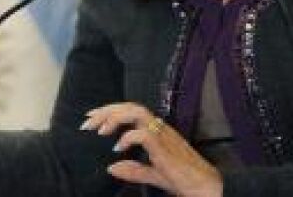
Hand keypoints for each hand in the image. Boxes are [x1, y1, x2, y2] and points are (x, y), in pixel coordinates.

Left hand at [82, 102, 222, 196]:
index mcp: (156, 130)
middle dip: (106, 111)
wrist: (205, 186)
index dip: (109, 110)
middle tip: (87, 122)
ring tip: (100, 130)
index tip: (91, 117)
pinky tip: (117, 148)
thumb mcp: (152, 174)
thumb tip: (111, 168)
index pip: (130, 110)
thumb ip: (133, 170)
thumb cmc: (182, 178)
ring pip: (136, 112)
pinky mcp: (164, 147)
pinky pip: (143, 134)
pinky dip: (127, 138)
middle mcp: (159, 128)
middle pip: (130, 107)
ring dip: (115, 118)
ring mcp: (163, 135)